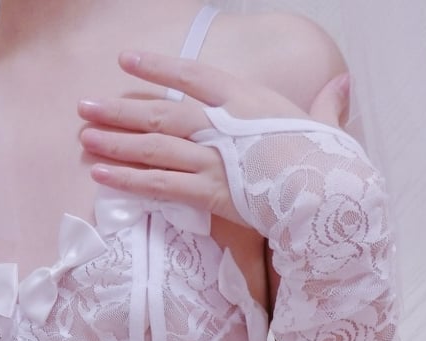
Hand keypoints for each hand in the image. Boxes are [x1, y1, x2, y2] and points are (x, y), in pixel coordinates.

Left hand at [79, 51, 348, 225]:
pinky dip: (130, 179)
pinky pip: (161, 185)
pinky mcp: (209, 192)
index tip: (126, 61)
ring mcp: (213, 159)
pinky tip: (102, 174)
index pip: (193, 76)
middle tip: (85, 107)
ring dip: (116, 143)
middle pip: (162, 113)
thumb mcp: (326, 126)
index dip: (158, 68)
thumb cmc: (328, 161)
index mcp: (246, 100)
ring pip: (154, 148)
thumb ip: (325, 106)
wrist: (328, 193)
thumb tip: (340, 86)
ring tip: (84, 139)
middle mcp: (223, 125)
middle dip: (120, 110)